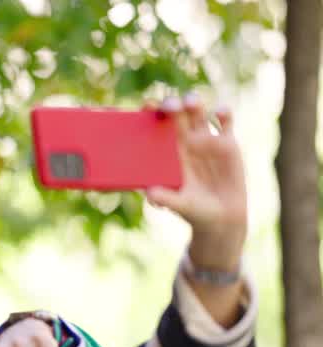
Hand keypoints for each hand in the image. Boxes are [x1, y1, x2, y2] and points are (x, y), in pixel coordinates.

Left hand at [145, 94, 246, 268]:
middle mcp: (185, 141)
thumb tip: (150, 194)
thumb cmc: (193, 210)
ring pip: (198, 112)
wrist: (221, 216)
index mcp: (167, 152)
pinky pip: (225, 121)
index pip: (155, 127)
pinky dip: (223, 113)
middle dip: (171, 104)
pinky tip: (219, 113)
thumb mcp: (179, 205)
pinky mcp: (227, 143)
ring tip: (191, 103)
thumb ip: (165, 198)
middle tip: (169, 106)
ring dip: (194, 102)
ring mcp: (206, 139)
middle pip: (176, 114)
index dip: (150, 113)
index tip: (146, 106)